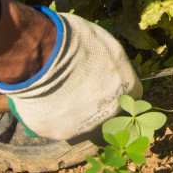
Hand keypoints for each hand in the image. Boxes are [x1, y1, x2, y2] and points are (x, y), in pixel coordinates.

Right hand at [0, 7, 141, 139]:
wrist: (40, 55)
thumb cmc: (72, 39)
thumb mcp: (103, 40)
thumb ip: (111, 58)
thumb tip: (109, 61)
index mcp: (126, 84)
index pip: (133, 94)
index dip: (117, 87)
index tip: (104, 81)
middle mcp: (111, 109)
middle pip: (110, 112)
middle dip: (98, 102)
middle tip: (78, 88)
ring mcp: (87, 123)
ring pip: (85, 122)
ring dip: (75, 112)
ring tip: (57, 94)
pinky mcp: (62, 132)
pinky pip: (60, 127)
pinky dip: (53, 118)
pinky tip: (44, 102)